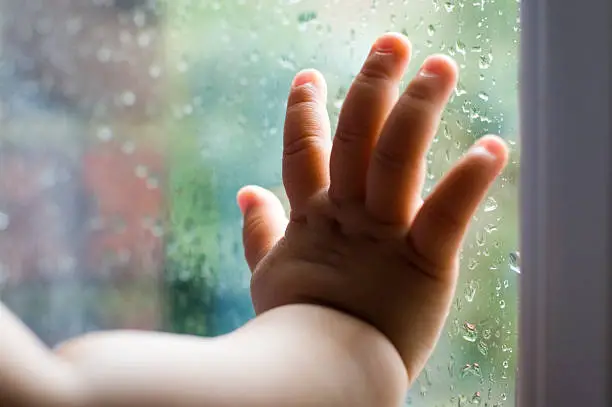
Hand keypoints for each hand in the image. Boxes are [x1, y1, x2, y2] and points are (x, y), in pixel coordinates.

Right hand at [238, 32, 507, 382]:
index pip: (304, 152)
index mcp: (311, 219)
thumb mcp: (267, 274)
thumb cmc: (293, 329)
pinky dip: (468, 180)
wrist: (316, 376)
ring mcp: (382, 235)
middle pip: (355, 137)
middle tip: (390, 43)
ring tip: (437, 65)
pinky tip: (492, 146)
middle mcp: (346, 215)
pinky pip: (445, 214)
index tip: (308, 77)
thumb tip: (246, 191)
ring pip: (395, 158)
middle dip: (372, 86)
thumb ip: (258, 231)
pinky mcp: (422, 263)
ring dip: (417, 107)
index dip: (304, 111)